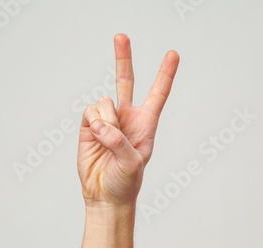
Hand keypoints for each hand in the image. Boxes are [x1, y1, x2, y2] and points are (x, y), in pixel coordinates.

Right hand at [77, 33, 179, 207]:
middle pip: (126, 81)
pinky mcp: (88, 127)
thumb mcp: (132, 163)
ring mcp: (107, 121)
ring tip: (106, 140)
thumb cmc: (125, 182)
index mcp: (146, 124)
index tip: (173, 54)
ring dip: (106, 119)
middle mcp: (126, 118)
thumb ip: (119, 141)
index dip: (165, 75)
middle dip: (123, 58)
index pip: (158, 94)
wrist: (104, 196)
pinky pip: (89, 112)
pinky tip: (95, 137)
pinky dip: (93, 123)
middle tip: (120, 36)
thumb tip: (100, 124)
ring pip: (104, 101)